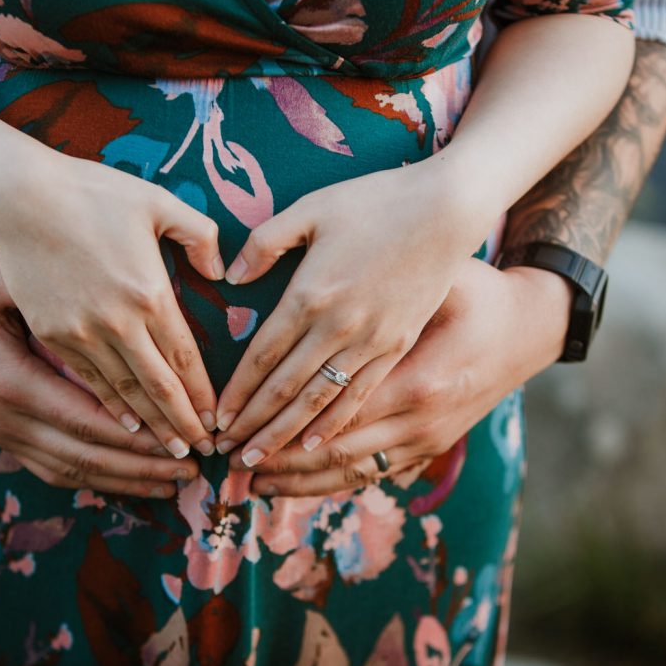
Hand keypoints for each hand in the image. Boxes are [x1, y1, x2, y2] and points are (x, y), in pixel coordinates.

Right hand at [0, 152, 225, 457]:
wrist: (15, 195)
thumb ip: (199, 233)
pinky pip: (84, 385)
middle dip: (181, 426)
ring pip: (120, 397)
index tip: (217, 422)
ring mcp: (77, 334)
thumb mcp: (155, 200)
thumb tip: (222, 269)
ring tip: (170, 457)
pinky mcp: (48, 336)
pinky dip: (108, 412)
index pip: (183, 360)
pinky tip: (125, 430)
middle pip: (156, 390)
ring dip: (148, 430)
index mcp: (147, 293)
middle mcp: (115, 324)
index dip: (202, 396)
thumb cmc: (89, 191)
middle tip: (203, 454)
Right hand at [0, 256, 199, 498]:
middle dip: (143, 467)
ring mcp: (1, 435)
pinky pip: (55, 470)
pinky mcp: (3, 439)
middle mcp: (4, 418)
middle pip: (85, 454)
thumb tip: (114, 292)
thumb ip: (49, 292)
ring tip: (176, 484)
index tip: (181, 440)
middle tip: (195, 471)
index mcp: (7, 379)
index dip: (136, 436)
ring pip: (72, 470)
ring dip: (126, 481)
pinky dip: (97, 481)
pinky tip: (132, 485)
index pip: (85, 418)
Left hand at [214, 158, 495, 466]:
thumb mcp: (313, 207)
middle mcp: (339, 327)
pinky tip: (315, 447)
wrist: (449, 209)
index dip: (237, 392)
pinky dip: (334, 426)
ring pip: (321, 404)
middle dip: (253, 426)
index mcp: (311, 293)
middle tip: (224, 455)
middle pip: (287, 389)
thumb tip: (232, 276)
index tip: (216, 419)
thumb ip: (266, 240)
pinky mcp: (400, 348)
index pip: (263, 356)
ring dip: (286, 437)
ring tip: (258, 464)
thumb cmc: (377, 201)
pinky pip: (361, 398)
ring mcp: (374, 342)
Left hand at [231, 259, 571, 495]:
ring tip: (251, 482)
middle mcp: (413, 405)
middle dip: (271, 450)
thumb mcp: (420, 269)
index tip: (225, 420)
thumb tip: (243, 271)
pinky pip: (374, 471)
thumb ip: (335, 261)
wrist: (531, 324)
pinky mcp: (433, 443)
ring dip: (297, 476)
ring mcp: (425, 431)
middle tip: (226, 458)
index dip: (262, 409)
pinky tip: (302, 485)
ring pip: (347, 464)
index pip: (311, 391)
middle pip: (322, 438)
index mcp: (400, 357)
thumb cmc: (469, 282)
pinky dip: (334, 481)